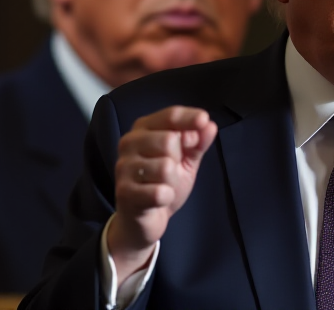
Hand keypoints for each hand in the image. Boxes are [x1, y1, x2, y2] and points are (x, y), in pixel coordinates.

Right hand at [107, 106, 217, 278]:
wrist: (143, 219)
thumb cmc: (163, 183)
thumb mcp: (185, 161)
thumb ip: (197, 143)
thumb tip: (209, 126)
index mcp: (144, 129)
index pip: (169, 115)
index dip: (189, 118)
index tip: (204, 120)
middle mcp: (129, 143)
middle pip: (169, 140)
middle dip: (178, 160)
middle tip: (171, 171)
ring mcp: (124, 167)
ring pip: (165, 167)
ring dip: (172, 182)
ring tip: (162, 186)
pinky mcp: (124, 191)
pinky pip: (159, 192)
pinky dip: (167, 198)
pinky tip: (159, 199)